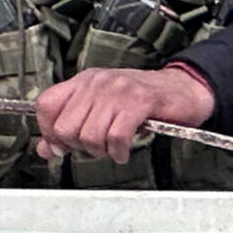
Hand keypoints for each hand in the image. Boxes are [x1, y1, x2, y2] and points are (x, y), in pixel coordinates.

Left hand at [37, 63, 213, 163]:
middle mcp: (98, 82)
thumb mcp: (101, 109)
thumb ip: (70, 127)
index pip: (45, 105)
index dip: (48, 131)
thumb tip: (46, 149)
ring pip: (90, 135)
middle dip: (78, 146)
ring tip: (113, 148)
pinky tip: (124, 151)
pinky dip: (119, 151)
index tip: (63, 144)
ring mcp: (119, 90)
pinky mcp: (140, 102)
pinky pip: (116, 137)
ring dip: (101, 151)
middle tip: (96, 147)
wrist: (186, 89)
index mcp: (84, 81)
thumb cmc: (143, 102)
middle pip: (65, 127)